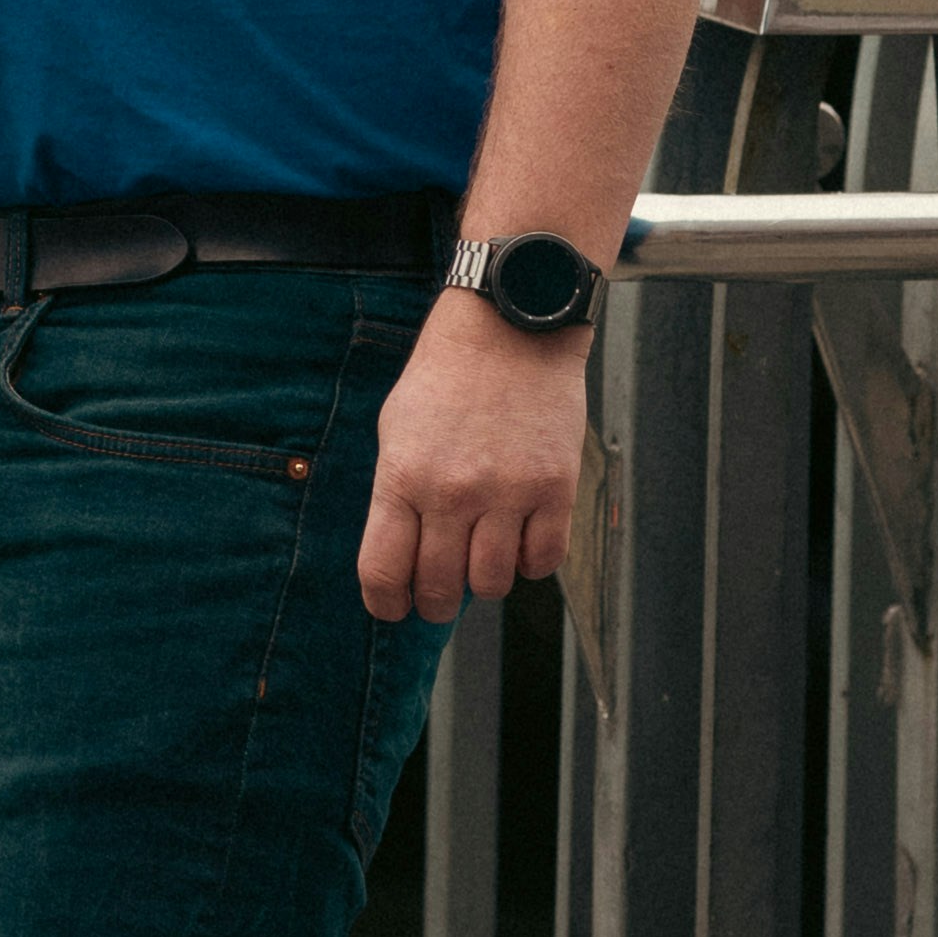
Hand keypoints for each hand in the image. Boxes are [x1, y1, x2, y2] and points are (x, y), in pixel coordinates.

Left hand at [356, 297, 586, 624]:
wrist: (509, 328)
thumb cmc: (445, 379)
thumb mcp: (396, 430)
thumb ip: (396, 495)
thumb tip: (400, 560)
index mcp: (401, 477)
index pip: (383, 572)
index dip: (386, 604)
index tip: (394, 608)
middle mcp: (452, 492)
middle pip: (439, 589)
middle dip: (434, 604)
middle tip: (439, 597)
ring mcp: (507, 493)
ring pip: (493, 584)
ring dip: (484, 582)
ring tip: (482, 557)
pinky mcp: (554, 488)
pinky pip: (543, 561)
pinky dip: (530, 562)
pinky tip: (521, 538)